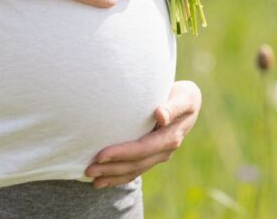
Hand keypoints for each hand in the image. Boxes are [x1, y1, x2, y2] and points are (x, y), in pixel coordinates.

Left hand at [84, 80, 201, 187]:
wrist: (188, 102)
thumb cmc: (183, 95)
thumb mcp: (184, 97)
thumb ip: (173, 106)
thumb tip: (160, 115)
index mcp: (170, 137)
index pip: (142, 149)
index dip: (121, 154)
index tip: (100, 156)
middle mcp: (164, 150)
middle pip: (135, 164)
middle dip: (111, 169)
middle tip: (88, 170)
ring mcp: (158, 156)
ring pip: (133, 171)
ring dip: (112, 176)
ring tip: (91, 178)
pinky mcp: (151, 156)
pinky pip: (134, 170)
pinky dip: (118, 177)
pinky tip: (103, 181)